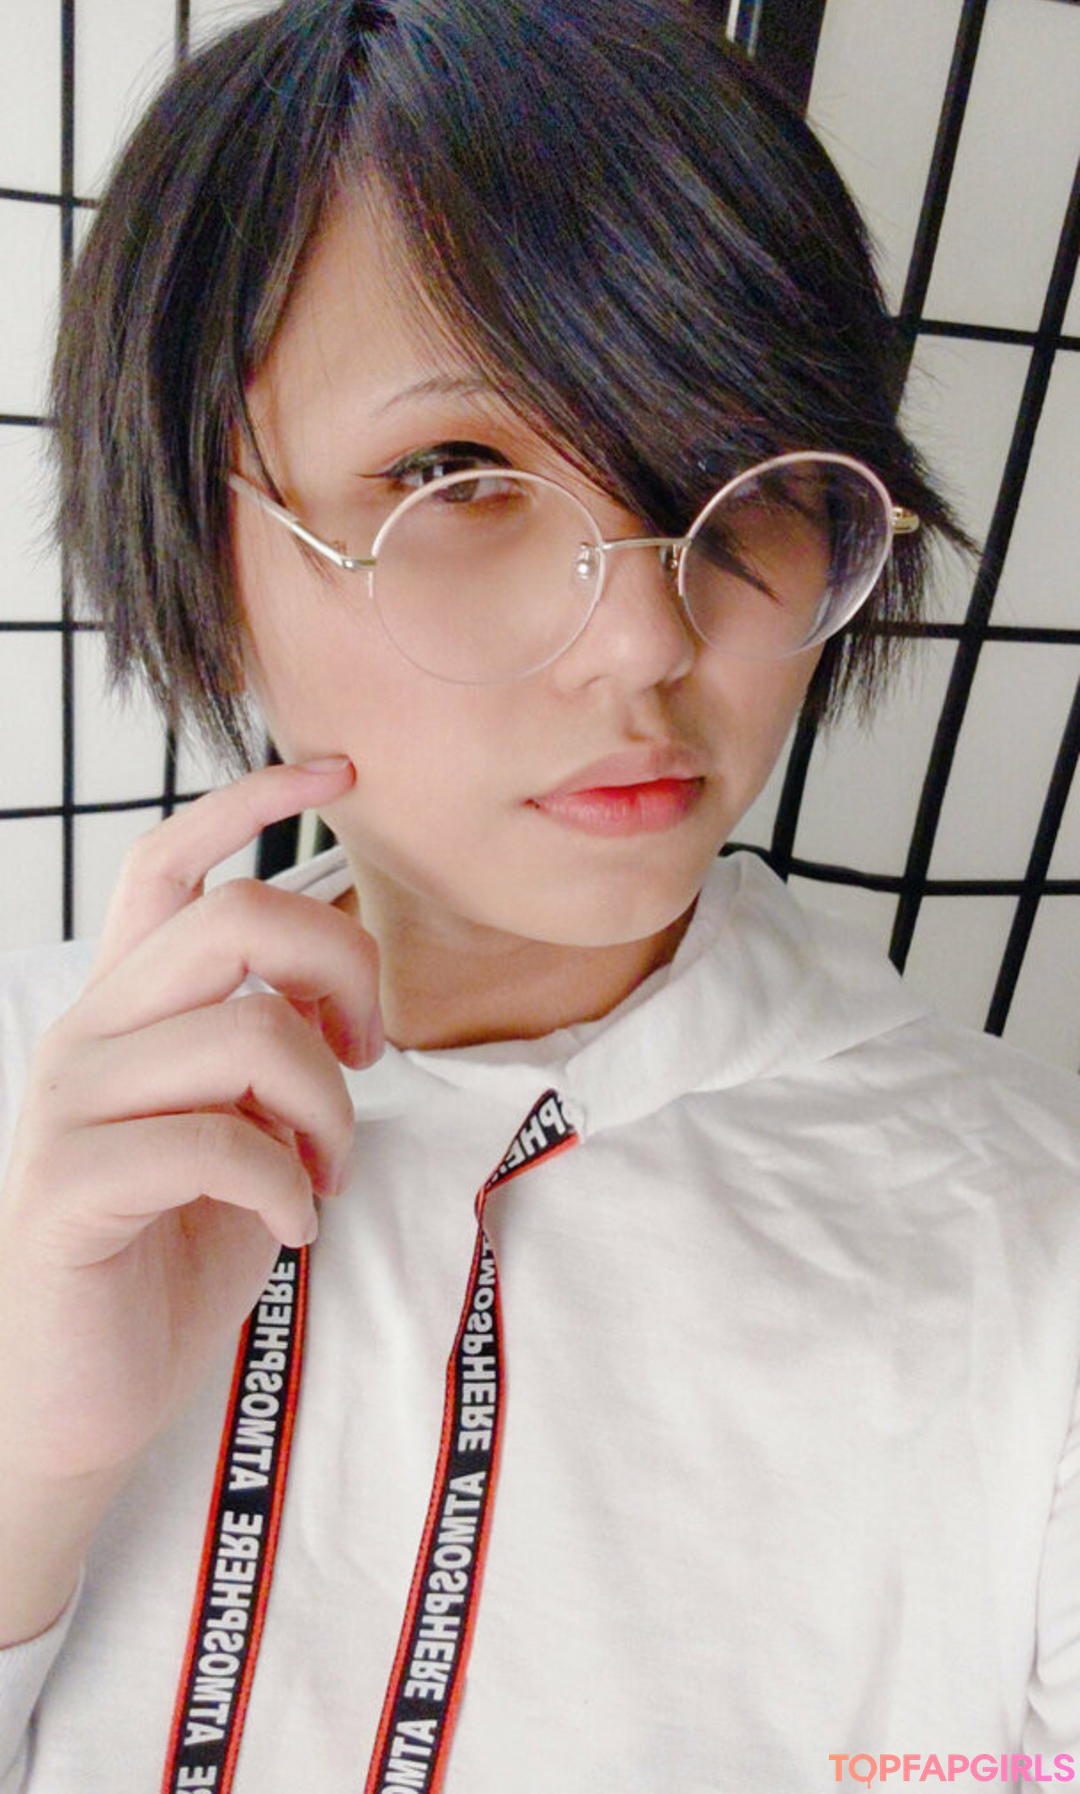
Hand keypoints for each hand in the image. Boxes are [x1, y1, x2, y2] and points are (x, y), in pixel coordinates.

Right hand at [0, 757, 374, 1498]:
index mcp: (127, 1005)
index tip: (340, 770)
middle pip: (235, 918)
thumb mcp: (241, 1127)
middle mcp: (89, 1033)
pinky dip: (288, 1189)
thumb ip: (270, 1047)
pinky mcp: (68, 1186)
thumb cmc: (174, 1250)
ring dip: (328, 1109)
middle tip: (368, 1055)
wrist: (83, 1393)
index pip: (169, 862)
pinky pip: (216, 1145)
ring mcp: (70, 1105)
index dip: (252, 800)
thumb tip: (343, 982)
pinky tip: (292, 1228)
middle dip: (342, 971)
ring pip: (247, 1035)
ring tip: (324, 1173)